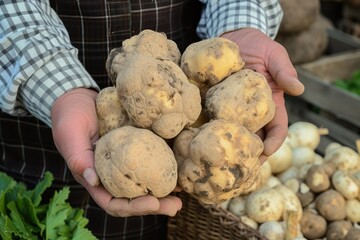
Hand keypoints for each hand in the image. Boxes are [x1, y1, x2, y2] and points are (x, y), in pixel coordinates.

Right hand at [51, 88, 181, 216]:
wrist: (79, 99)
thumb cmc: (70, 117)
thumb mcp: (70, 135)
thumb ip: (78, 158)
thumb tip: (93, 181)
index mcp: (95, 178)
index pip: (113, 202)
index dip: (132, 207)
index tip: (153, 202)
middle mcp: (111, 175)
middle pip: (133, 199)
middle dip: (155, 206)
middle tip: (175, 207)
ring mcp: (124, 164)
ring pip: (144, 185)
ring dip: (163, 193)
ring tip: (182, 196)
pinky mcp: (135, 150)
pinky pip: (150, 163)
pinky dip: (164, 170)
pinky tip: (179, 172)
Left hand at [222, 28, 304, 162]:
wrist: (234, 38)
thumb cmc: (259, 47)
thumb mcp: (275, 55)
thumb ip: (284, 71)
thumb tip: (299, 89)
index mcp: (270, 105)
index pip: (277, 128)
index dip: (274, 142)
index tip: (266, 152)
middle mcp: (251, 112)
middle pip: (254, 138)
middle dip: (250, 155)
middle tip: (241, 169)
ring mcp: (231, 109)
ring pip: (233, 134)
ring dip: (229, 149)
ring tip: (221, 162)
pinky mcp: (213, 103)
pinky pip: (211, 119)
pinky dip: (209, 132)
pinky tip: (202, 141)